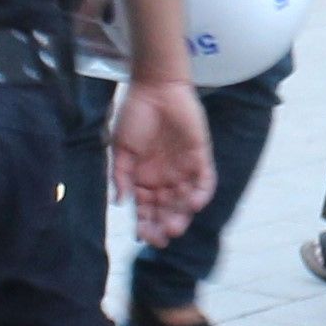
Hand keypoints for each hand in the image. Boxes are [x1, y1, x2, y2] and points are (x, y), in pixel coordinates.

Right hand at [109, 74, 213, 245]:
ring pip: (186, 201)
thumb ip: (122, 176)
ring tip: (175, 225)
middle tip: (162, 235)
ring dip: (182, 215)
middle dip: (165, 225)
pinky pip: (205, 181)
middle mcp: (165, 179)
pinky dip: (202, 194)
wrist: (156, 88)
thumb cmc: (135, 116)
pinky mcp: (201, 157)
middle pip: (167, 210)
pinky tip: (193, 204)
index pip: (146, 210)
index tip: (144, 237)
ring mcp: (184, 169)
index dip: (146, 225)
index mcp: (144, 180)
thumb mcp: (121, 148)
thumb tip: (120, 203)